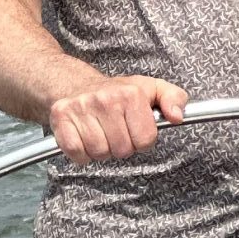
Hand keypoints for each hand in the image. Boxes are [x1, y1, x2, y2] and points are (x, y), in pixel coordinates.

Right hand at [47, 72, 187, 161]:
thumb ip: (174, 98)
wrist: (75, 84)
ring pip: (99, 153)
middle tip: (116, 131)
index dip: (142, 139)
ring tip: (101, 133)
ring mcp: (81, 108)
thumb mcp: (151, 89)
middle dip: (122, 146)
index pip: (145, 140)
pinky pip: (77, 153)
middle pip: (122, 150)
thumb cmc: (117, 92)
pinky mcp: (61, 118)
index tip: (135, 129)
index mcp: (131, 93)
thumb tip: (178, 116)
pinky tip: (85, 138)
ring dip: (102, 150)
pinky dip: (82, 154)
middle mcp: (105, 99)